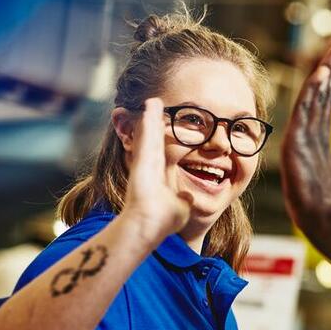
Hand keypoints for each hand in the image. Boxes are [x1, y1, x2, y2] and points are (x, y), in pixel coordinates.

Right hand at [122, 97, 192, 242]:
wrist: (150, 227)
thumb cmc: (163, 222)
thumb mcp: (181, 207)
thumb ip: (184, 200)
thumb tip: (190, 198)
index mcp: (158, 176)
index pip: (163, 152)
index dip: (165, 139)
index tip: (166, 128)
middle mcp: (149, 168)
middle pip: (152, 140)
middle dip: (153, 124)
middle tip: (154, 107)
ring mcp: (143, 164)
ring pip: (147, 136)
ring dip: (150, 118)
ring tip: (152, 102)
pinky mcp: (140, 163)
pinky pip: (146, 138)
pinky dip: (147, 123)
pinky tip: (150, 108)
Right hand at [281, 40, 330, 232]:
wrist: (324, 223)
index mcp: (318, 144)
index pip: (325, 105)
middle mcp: (308, 137)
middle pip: (320, 94)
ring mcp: (301, 138)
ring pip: (313, 97)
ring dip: (326, 71)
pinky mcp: (296, 143)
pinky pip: (306, 110)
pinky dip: (313, 90)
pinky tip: (324, 71)